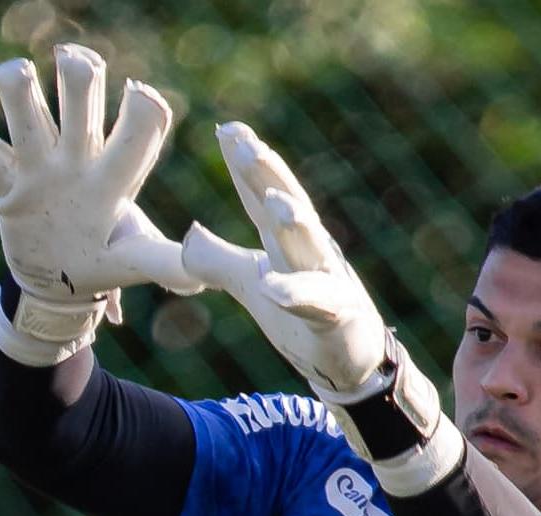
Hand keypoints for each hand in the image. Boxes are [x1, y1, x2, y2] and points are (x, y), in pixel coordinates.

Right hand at [0, 44, 202, 364]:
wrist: (61, 282)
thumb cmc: (105, 259)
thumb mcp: (134, 261)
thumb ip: (164, 263)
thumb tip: (199, 279)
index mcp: (116, 174)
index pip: (136, 132)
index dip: (141, 111)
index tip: (140, 95)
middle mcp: (79, 159)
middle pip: (81, 106)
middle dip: (80, 81)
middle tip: (75, 63)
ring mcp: (41, 169)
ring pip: (31, 121)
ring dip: (21, 94)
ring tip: (13, 73)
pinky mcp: (10, 188)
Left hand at [178, 122, 389, 396]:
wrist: (350, 363)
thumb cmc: (303, 317)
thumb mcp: (252, 284)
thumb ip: (217, 259)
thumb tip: (189, 231)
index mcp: (287, 240)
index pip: (261, 196)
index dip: (244, 164)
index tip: (226, 128)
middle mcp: (309, 250)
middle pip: (286, 204)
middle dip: (266, 173)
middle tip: (243, 141)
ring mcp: (327, 280)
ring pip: (309, 245)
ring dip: (293, 220)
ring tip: (272, 200)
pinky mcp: (336, 316)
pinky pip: (315, 303)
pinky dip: (294, 294)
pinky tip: (270, 288)